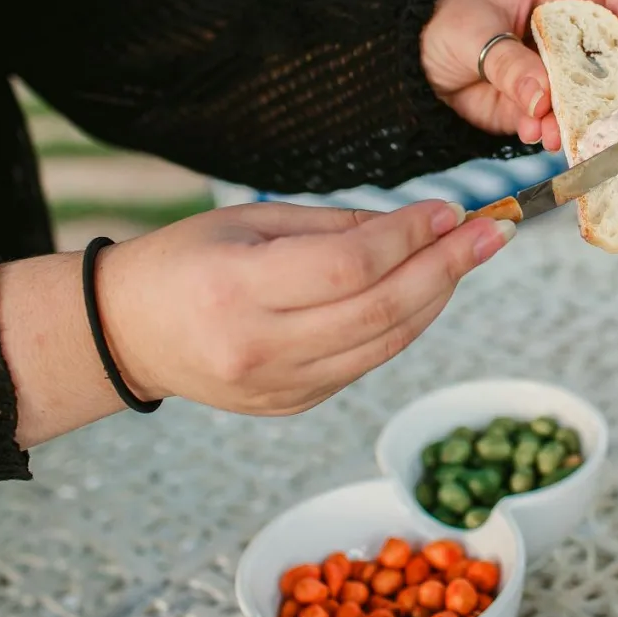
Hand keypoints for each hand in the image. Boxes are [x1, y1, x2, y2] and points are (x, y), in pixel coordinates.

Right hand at [91, 200, 513, 415]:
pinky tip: (425, 291)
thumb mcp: (248, 223)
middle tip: (493, 232)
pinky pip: (364, 364)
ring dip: (436, 299)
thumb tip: (418, 227)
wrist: (124, 334)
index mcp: (237, 290)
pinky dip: (403, 326)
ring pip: (383, 345)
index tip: (450, 210)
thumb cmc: (186, 261)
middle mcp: (258, 347)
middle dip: (446, 268)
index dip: (408, 239)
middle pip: (378, 311)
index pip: (348, 267)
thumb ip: (335, 227)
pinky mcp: (290, 405)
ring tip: (470, 257)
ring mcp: (276, 386)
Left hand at [421, 0, 617, 152]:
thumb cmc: (439, 23)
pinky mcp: (547, 99)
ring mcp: (561, 63)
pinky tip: (542, 138)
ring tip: (579, 135)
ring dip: (596, 113)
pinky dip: (559, 130)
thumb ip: (508, 62)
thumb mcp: (469, 32)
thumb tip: (543, 100)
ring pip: (600, 87)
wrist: (410, 66)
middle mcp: (568, 21)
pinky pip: (567, 116)